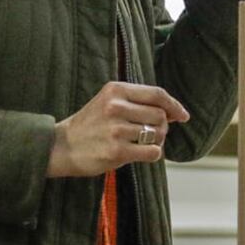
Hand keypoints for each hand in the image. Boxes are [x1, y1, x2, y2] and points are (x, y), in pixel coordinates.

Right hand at [48, 82, 188, 176]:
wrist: (61, 147)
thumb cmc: (91, 124)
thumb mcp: (109, 102)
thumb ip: (138, 102)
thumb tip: (176, 112)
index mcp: (115, 90)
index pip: (157, 94)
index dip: (174, 105)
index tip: (183, 115)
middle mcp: (115, 107)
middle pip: (160, 115)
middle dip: (162, 126)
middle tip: (151, 133)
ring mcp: (116, 129)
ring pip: (158, 134)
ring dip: (156, 141)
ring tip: (141, 143)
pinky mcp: (116, 151)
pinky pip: (152, 152)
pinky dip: (152, 154)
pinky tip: (140, 153)